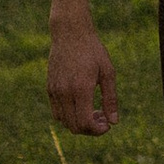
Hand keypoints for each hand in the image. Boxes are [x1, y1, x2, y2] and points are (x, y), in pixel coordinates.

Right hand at [48, 13, 118, 135]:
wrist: (70, 33)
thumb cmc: (93, 50)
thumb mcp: (108, 72)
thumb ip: (110, 98)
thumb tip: (114, 122)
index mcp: (81, 89)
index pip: (85, 123)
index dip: (97, 131)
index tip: (107, 125)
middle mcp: (65, 93)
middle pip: (74, 127)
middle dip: (90, 129)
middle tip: (102, 118)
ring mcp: (55, 91)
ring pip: (64, 122)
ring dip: (79, 123)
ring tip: (92, 111)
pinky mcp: (49, 88)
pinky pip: (57, 113)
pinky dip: (68, 116)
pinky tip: (80, 105)